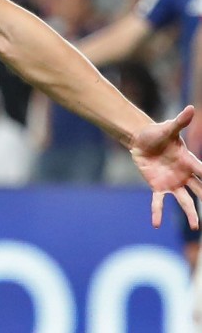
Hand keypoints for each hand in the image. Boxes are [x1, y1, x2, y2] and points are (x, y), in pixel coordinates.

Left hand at [129, 105, 201, 228]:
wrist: (141, 139)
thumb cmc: (158, 133)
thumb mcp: (168, 128)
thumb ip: (180, 121)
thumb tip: (191, 108)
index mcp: (189, 161)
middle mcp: (184, 174)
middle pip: (200, 190)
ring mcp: (172, 182)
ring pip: (185, 200)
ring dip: (190, 213)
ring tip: (197, 227)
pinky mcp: (158, 186)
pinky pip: (158, 202)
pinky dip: (157, 212)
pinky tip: (156, 224)